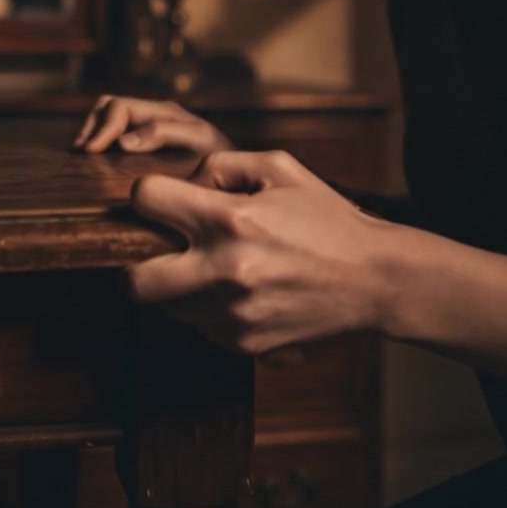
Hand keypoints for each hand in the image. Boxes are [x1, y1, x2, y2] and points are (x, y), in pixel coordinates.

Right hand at [73, 94, 232, 153]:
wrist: (237, 175)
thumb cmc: (222, 158)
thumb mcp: (200, 142)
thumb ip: (164, 133)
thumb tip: (123, 140)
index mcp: (164, 112)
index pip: (119, 107)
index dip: (102, 127)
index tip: (89, 152)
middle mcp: (154, 114)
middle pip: (108, 106)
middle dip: (91, 125)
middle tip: (79, 153)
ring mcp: (149, 127)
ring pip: (108, 116)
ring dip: (93, 131)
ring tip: (81, 155)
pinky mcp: (147, 143)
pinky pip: (117, 133)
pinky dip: (101, 141)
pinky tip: (95, 160)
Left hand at [127, 149, 386, 353]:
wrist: (373, 280)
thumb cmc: (326, 217)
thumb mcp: (279, 168)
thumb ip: (222, 164)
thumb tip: (183, 181)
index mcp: (230, 220)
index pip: (146, 199)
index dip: (147, 194)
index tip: (160, 199)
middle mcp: (224, 271)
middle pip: (134, 281)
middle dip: (133, 262)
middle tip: (152, 251)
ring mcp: (231, 315)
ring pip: (166, 307)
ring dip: (175, 287)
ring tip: (207, 268)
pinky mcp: (242, 344)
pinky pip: (199, 326)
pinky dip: (205, 309)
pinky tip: (235, 291)